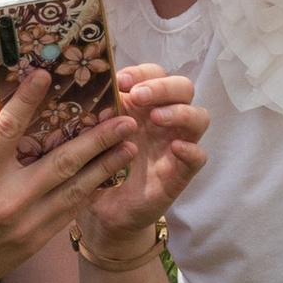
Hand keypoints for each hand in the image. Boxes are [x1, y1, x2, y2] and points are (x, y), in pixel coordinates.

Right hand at [0, 66, 139, 282]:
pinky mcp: (35, 241)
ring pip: (75, 189)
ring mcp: (26, 223)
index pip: (9, 128)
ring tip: (129, 145)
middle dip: (97, 138)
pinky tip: (107, 177)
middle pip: (61, 160)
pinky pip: (69, 212)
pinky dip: (89, 192)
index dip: (28, 100)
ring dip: (105, 165)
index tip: (45, 76)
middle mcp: (8, 198)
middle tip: (125, 118)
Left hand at [78, 67, 207, 257]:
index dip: (142, 72)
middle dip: (163, 87)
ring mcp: (175, 144)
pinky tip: (176, 148)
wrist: (102, 210)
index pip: (155, 74)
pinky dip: (191, 149)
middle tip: (139, 96)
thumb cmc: (97, 165)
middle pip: (184, 88)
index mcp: (142, 106)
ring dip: (180, 112)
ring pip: (199, 117)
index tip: (120, 81)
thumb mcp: (92, 135)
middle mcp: (164, 120)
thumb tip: (83, 88)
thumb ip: (94, 113)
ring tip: (156, 118)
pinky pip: (199, 157)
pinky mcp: (180, 172)